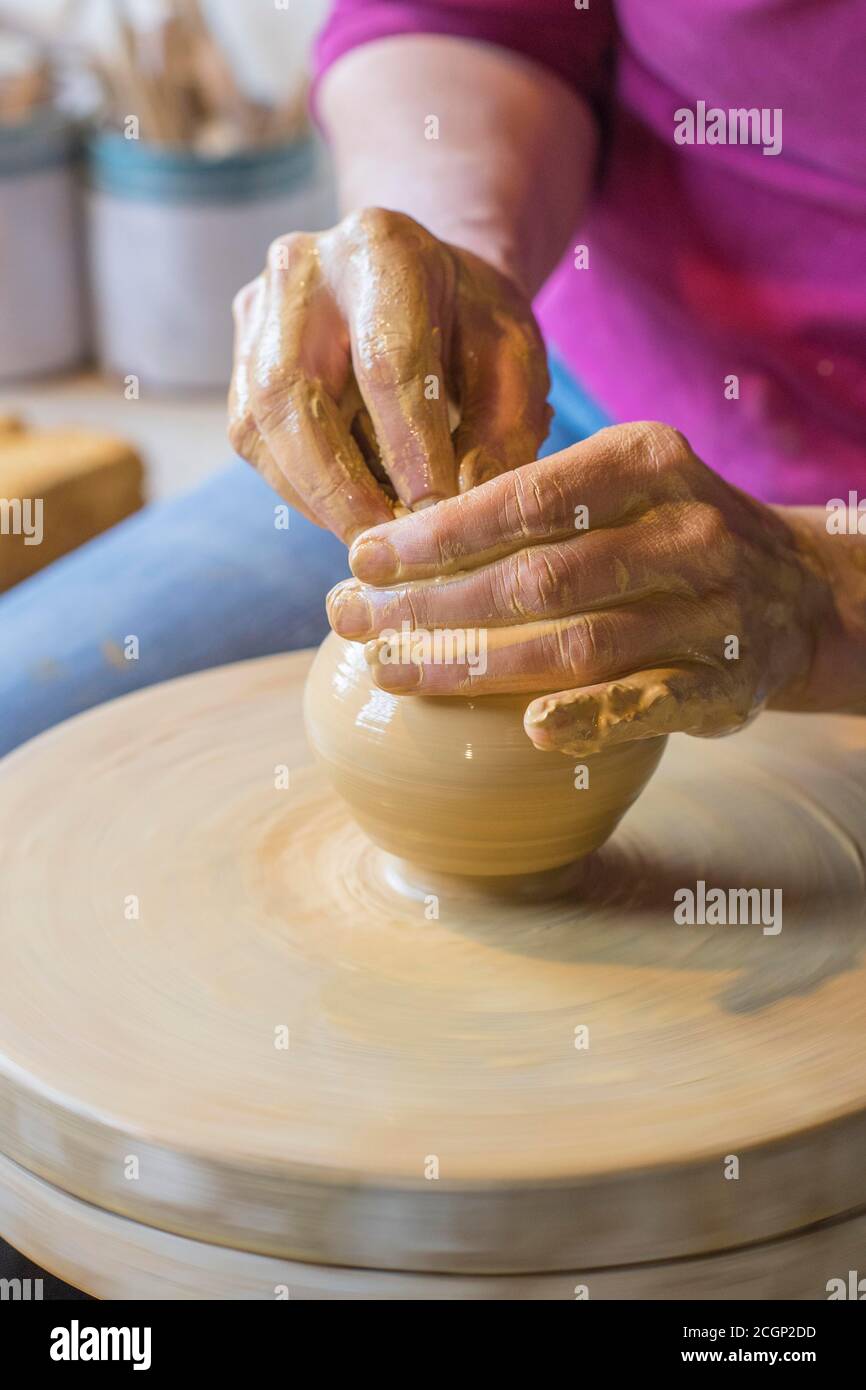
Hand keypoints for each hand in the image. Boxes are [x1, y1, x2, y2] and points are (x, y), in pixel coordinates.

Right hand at [228, 208, 550, 542]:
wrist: (421, 284)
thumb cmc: (473, 324)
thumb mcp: (512, 359)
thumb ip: (502, 427)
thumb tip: (467, 511)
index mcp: (381, 247)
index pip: (386, 361)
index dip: (409, 448)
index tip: (437, 515)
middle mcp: (300, 270)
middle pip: (293, 393)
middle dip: (338, 488)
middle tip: (383, 551)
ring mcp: (256, 313)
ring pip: (260, 426)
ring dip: (313, 498)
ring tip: (369, 541)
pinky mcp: (239, 359)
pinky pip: (254, 442)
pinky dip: (300, 490)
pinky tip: (345, 512)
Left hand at [326, 422, 834, 753]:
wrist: (801, 591)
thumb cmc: (670, 534)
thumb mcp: (622, 487)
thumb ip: (536, 505)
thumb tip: (401, 546)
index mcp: (649, 462)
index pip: (524, 498)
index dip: (436, 534)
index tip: (363, 558)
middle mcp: (687, 532)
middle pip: (537, 578)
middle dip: (431, 605)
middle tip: (352, 622)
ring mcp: (713, 613)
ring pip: (578, 645)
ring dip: (474, 666)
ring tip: (394, 675)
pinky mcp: (729, 685)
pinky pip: (651, 703)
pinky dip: (592, 718)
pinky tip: (532, 730)